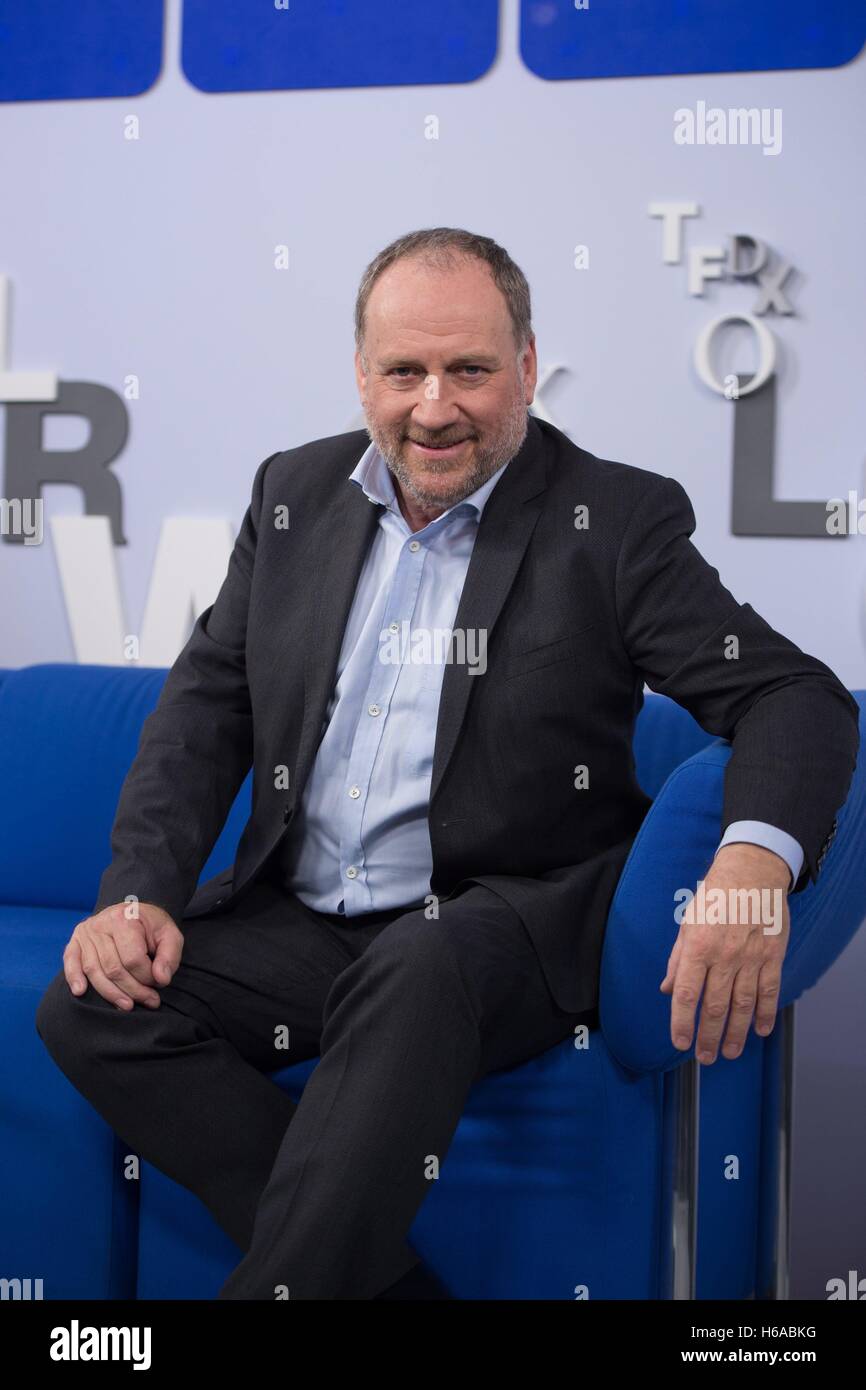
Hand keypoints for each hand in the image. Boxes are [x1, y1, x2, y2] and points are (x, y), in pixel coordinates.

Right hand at [63, 901, 182, 1010]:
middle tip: (150, 1001)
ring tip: (128, 1006)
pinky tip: (80, 992)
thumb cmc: (152, 926)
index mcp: (125, 918)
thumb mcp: (170, 934)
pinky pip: (71, 962)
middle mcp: (101, 924)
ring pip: (94, 971)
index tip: (159, 984)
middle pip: (113, 968)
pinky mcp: (75, 942)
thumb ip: (170, 955)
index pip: (133, 958)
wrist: (132, 913)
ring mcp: (85, 933)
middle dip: (133, 990)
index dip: (147, 977)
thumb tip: (161, 979)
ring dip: (111, 994)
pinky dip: (73, 978)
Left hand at [659, 843, 790, 1063]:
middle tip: (704, 1058)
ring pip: (743, 1004)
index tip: (680, 1042)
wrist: (752, 871)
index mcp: (698, 946)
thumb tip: (668, 990)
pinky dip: (766, 1013)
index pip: (687, 994)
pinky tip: (761, 1030)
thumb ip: (678, 959)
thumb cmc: (715, 895)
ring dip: (736, 1033)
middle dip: (708, 1036)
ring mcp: (751, 957)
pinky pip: (770, 990)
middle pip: (715, 1006)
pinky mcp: (773, 955)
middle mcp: (724, 955)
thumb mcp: (687, 922)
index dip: (682, 1022)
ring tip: (729, 1052)